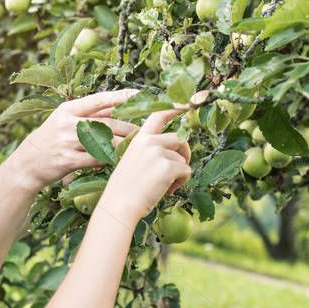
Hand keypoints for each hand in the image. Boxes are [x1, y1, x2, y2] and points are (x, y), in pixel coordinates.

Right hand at [11, 88, 141, 191]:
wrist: (27, 164)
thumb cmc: (50, 140)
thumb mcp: (64, 121)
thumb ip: (89, 114)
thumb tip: (117, 106)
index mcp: (68, 109)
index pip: (99, 99)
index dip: (120, 96)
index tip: (140, 93)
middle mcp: (68, 123)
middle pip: (107, 123)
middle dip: (129, 128)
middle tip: (146, 131)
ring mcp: (67, 142)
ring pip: (105, 142)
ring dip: (123, 145)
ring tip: (137, 147)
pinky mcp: (68, 160)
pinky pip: (97, 159)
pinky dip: (109, 160)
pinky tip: (119, 161)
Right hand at [100, 95, 200, 221]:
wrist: (119, 205)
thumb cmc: (126, 188)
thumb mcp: (134, 161)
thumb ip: (151, 152)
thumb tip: (176, 153)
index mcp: (140, 138)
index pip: (159, 115)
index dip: (176, 107)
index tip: (189, 102)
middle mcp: (150, 141)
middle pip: (180, 139)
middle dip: (184, 154)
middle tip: (176, 172)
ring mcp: (159, 152)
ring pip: (183, 158)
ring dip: (180, 173)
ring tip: (164, 186)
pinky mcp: (168, 166)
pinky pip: (186, 171)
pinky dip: (181, 182)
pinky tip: (167, 191)